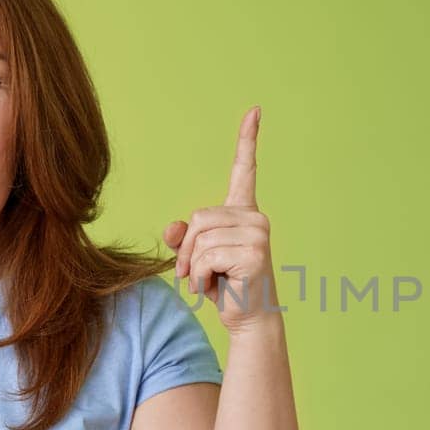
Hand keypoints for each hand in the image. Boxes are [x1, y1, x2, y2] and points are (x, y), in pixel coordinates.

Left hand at [162, 106, 276, 334]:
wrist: (249, 319)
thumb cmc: (226, 286)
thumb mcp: (198, 258)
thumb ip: (183, 237)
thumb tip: (171, 227)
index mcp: (244, 212)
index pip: (245, 170)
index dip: (247, 140)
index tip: (255, 110)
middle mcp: (255, 218)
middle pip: (198, 218)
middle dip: (187, 249)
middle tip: (193, 274)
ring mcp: (258, 234)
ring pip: (200, 238)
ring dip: (193, 266)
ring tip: (208, 281)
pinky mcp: (254, 253)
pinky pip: (207, 256)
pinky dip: (201, 276)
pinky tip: (215, 288)